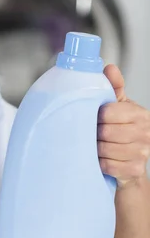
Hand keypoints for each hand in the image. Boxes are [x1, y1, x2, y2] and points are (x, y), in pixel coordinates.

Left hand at [98, 64, 149, 188]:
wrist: (130, 164)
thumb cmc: (122, 131)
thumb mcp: (119, 108)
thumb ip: (114, 88)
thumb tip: (109, 68)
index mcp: (140, 114)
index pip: (108, 112)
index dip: (96, 116)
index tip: (94, 119)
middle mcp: (145, 132)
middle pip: (105, 131)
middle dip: (94, 134)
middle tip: (92, 134)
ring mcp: (142, 152)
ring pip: (105, 149)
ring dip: (95, 149)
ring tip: (95, 146)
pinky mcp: (134, 169)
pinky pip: (107, 165)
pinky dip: (100, 163)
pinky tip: (100, 159)